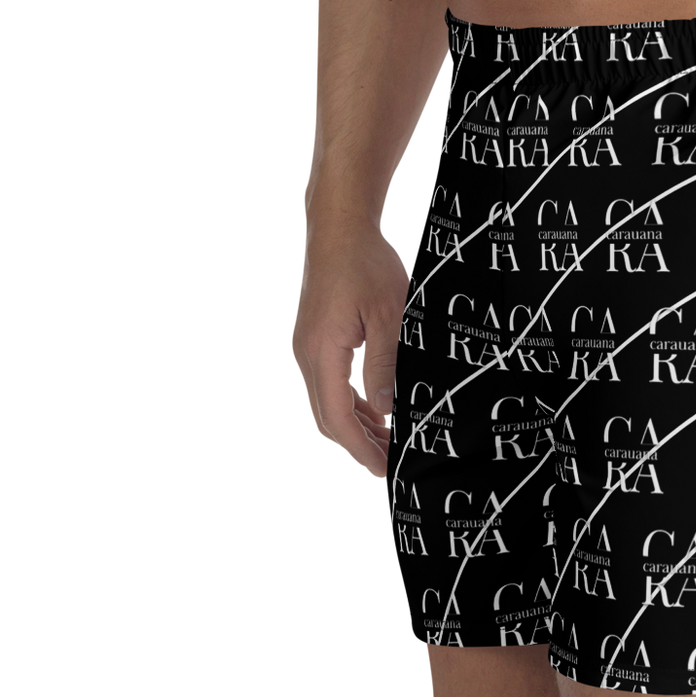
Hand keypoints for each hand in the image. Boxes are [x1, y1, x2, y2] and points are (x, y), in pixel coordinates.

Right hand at [290, 219, 410, 481]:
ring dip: (354, 426)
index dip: (361, 450)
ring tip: (389, 439)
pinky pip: (326, 385)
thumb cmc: (366, 262)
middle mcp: (305, 354)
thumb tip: (386, 413)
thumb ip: (384, 369)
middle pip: (325, 420)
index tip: (383, 470)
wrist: (338, 226)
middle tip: (390, 462)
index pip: (338, 419)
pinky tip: (375, 410)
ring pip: (325, 405)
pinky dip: (349, 404)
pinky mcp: (311, 340)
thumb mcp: (389, 317)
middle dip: (357, 447)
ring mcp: (304, 348)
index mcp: (322, 352)